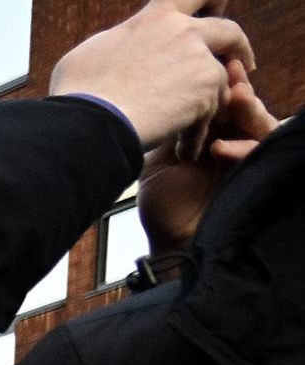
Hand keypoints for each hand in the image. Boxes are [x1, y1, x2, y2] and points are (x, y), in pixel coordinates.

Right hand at [55, 0, 249, 152]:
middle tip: (241, 63)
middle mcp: (184, 33)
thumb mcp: (90, 53)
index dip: (209, 2)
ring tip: (193, 129)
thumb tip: (117, 45)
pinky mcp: (208, 92)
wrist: (90, 122)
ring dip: (211, 102)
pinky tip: (182, 150)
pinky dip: (197, 133)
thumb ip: (117, 44)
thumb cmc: (78, 93)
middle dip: (238, 48)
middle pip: (229, 31)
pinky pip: (212, 112)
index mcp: (155, 19)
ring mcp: (200, 61)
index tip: (216, 11)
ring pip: (222, 78)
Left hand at [144, 70, 272, 246]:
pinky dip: (243, 147)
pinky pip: (260, 151)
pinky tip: (220, 148)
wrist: (171, 244)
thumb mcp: (159, 160)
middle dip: (236, 85)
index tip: (205, 64)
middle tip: (230, 71)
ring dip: (248, 107)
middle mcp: (231, 138)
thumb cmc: (165, 206)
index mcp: (208, 132)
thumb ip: (170, 127)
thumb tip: (162, 92)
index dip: (214, 82)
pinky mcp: (256, 173)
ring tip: (234, 96)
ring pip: (260, 121)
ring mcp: (245, 155)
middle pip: (242, 104)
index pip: (217, 99)